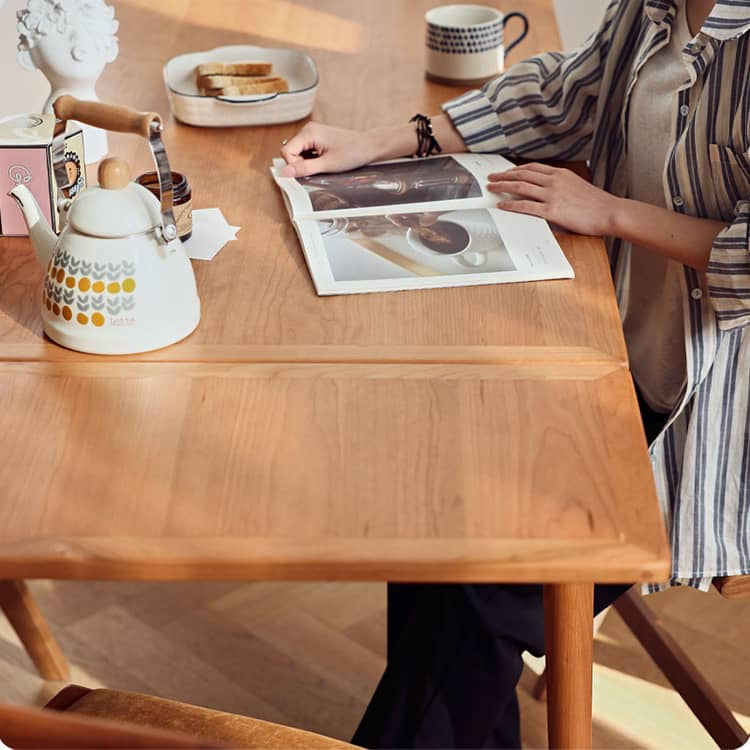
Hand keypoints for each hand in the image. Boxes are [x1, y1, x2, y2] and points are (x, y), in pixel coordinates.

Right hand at [280, 122, 377, 177]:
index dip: (294, 165)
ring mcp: (312, 132)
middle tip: (318, 167)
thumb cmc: (352, 153)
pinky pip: (305, 150)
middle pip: (291, 151)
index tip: (309, 171)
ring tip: (323, 163)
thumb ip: (304, 168)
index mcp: (309, 132)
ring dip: (306, 162)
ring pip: (297, 152)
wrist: (368, 146)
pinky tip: (324, 159)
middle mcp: (308, 129)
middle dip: (300, 163)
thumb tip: (284, 172)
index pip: (286, 152)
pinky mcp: (316, 136)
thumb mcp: (327, 165)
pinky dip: (311, 158)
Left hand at [487, 163, 620, 235]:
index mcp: (560, 174)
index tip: (505, 172)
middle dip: (503, 176)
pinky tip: (502, 206)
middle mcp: (554, 181)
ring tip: (491, 188)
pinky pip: (526, 206)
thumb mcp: (577, 187)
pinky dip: (511, 205)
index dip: (516, 169)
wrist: (610, 212)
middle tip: (491, 178)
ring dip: (502, 186)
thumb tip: (548, 192)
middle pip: (522, 174)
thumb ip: (561, 186)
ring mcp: (552, 195)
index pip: (532, 168)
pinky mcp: (552, 210)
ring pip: (520, 187)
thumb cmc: (597, 204)